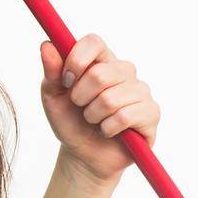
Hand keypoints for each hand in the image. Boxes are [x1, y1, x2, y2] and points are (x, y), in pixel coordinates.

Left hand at [39, 33, 160, 187]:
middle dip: (80, 97)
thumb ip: (51, 71)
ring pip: (111, 99)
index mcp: (101, 60)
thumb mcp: (52, 97)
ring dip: (93, 116)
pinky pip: (125, 117)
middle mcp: (124, 71)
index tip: (66, 80)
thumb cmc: (69, 121)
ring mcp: (140, 91)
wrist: (84, 155)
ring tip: (94, 120)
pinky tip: (108, 131)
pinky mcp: (151, 112)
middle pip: (100, 74)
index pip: (94, 42)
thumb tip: (47, 44)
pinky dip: (108, 128)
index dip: (77, 60)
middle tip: (80, 107)